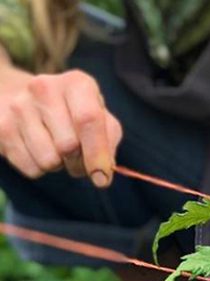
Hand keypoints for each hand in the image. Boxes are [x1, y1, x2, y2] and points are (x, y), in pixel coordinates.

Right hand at [0, 66, 120, 186]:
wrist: (24, 99)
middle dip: (79, 162)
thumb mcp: (100, 117)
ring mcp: (19, 107)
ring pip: (48, 160)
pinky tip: (38, 149)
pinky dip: (40, 168)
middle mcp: (45, 88)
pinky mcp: (2, 128)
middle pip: (68, 145)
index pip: (88, 119)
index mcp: (77, 83)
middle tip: (78, 156)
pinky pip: (30, 168)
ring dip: (58, 165)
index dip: (97, 153)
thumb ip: (109, 140)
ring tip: (57, 148)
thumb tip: (103, 172)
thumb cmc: (74, 113)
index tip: (102, 178)